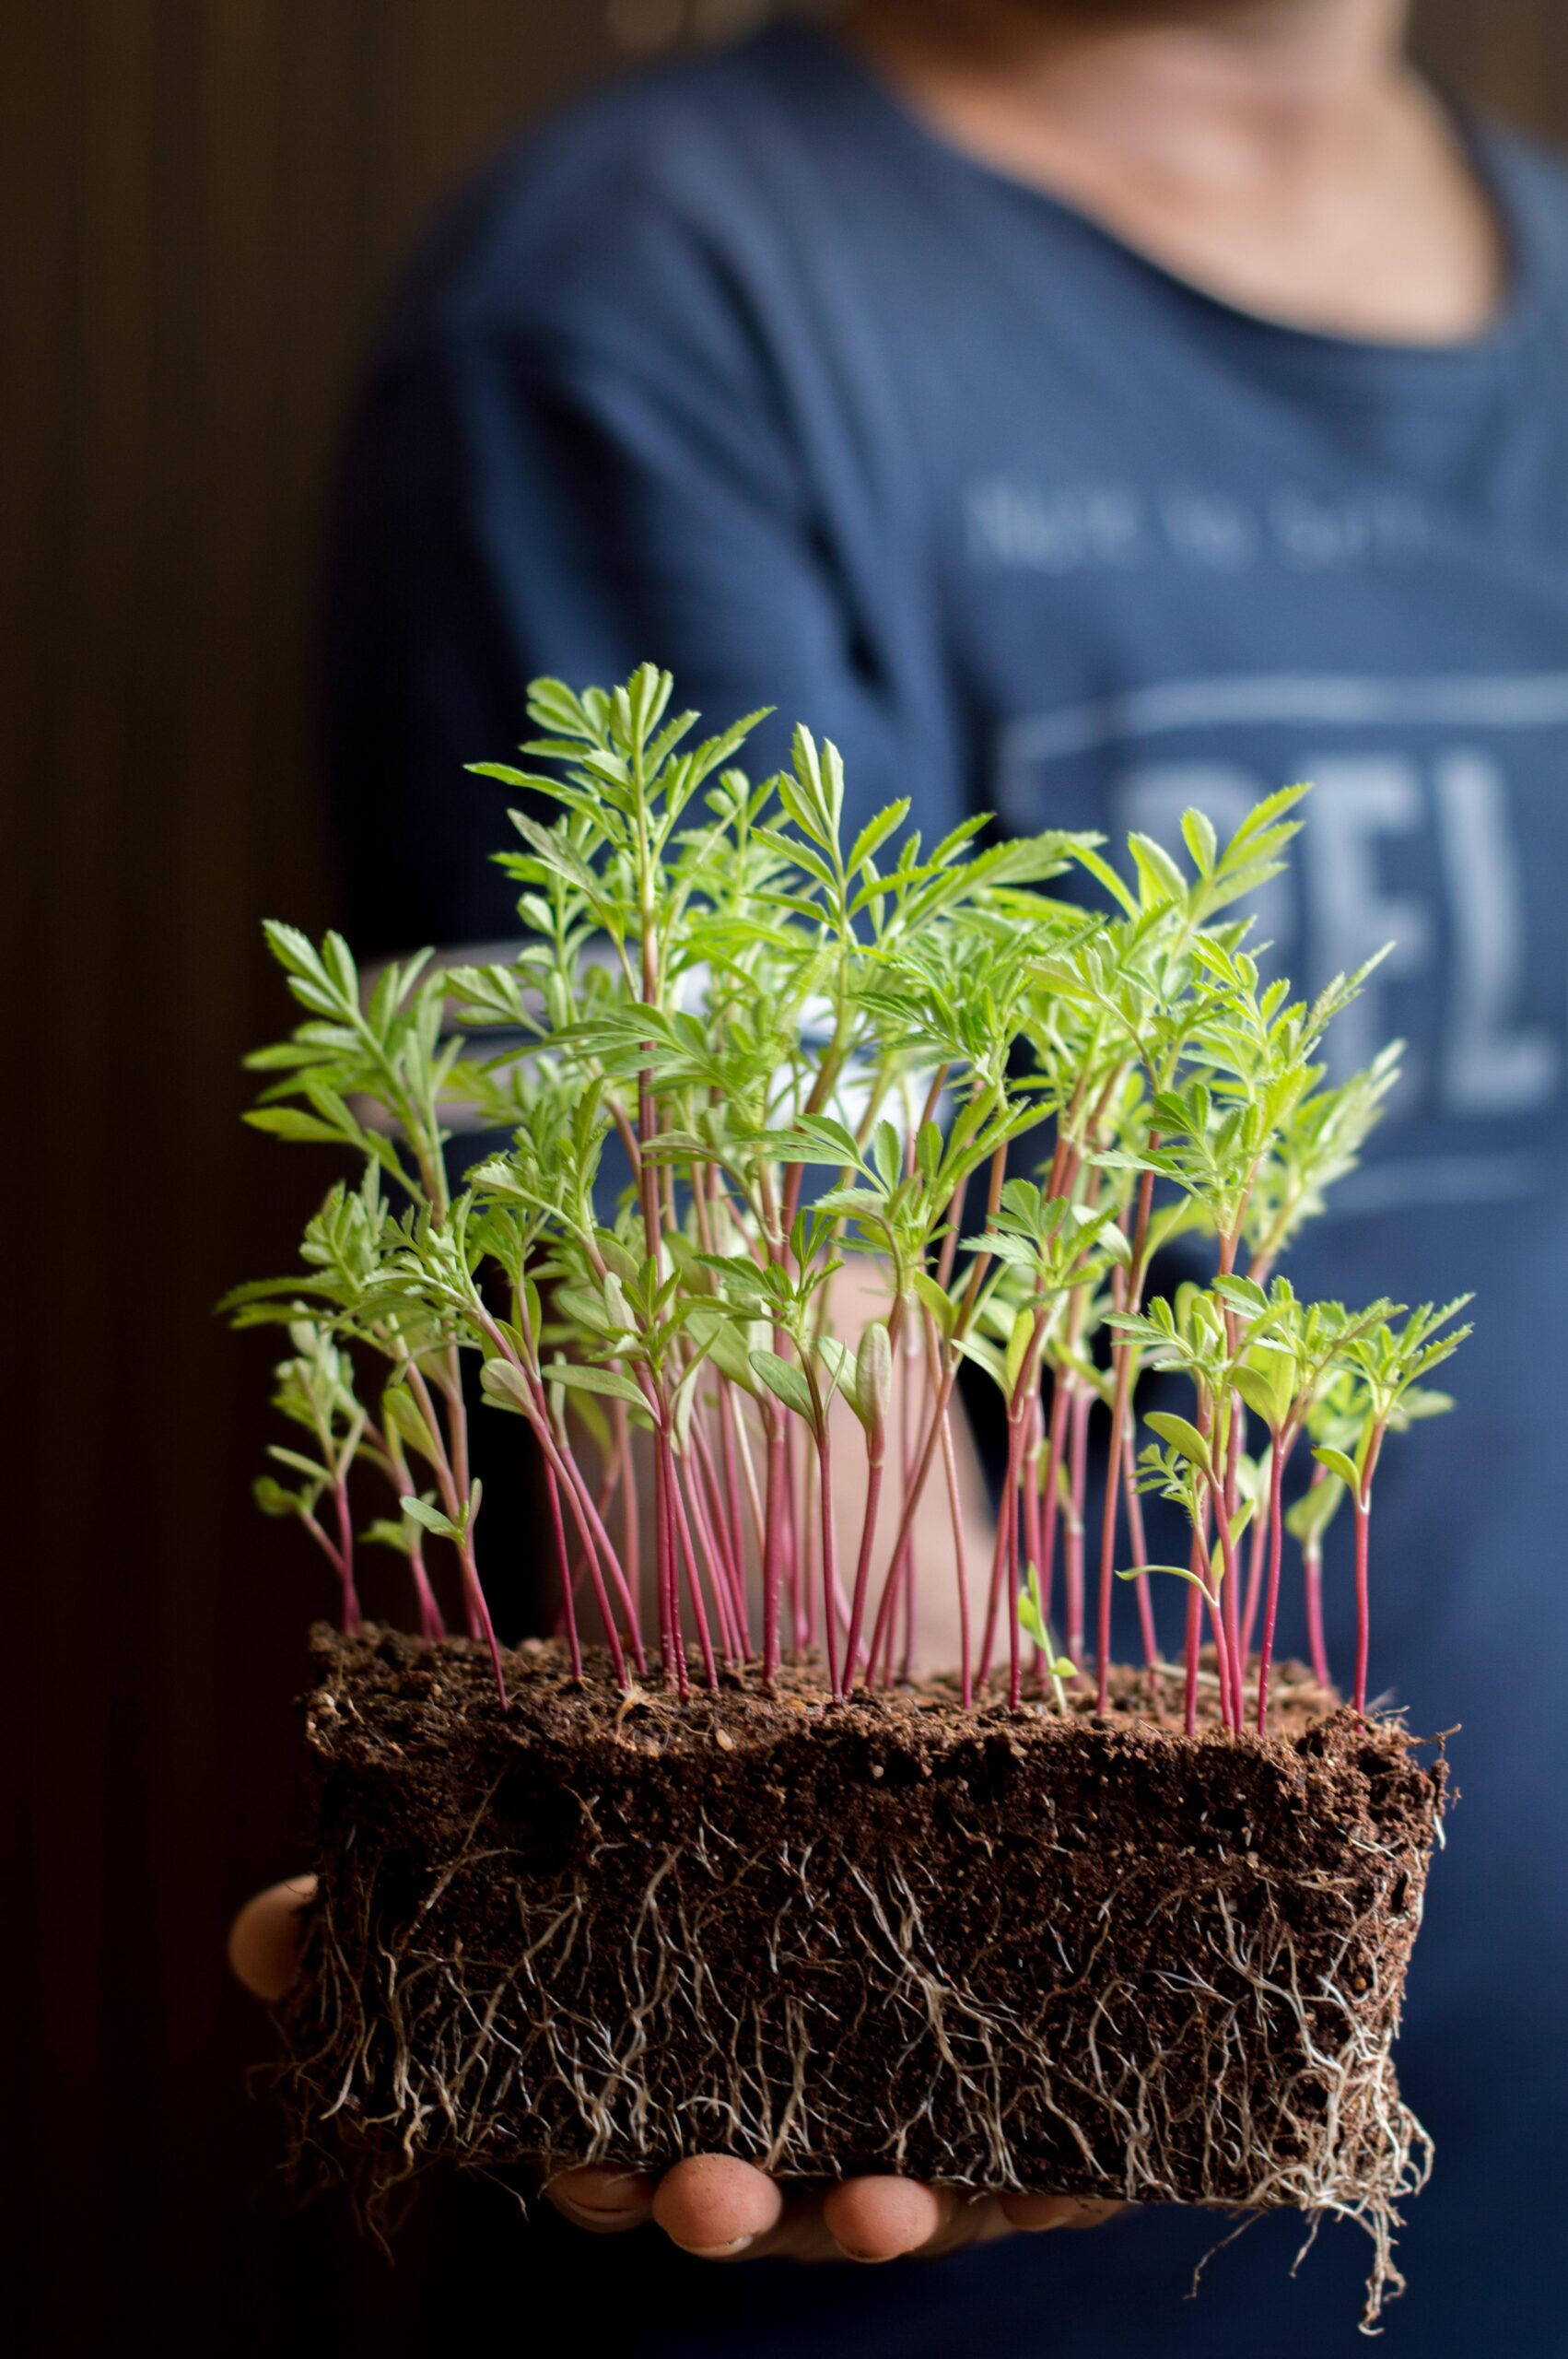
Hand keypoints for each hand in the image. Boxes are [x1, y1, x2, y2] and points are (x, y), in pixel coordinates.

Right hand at [229, 1878, 1122, 2261]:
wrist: (862, 1694)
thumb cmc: (684, 1797)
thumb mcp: (546, 1815)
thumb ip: (406, 1892)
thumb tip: (260, 1940)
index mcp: (663, 2080)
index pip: (616, 2160)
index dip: (601, 2178)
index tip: (592, 2167)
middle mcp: (776, 2113)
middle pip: (747, 2199)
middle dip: (726, 2211)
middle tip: (712, 2190)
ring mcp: (895, 2104)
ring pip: (887, 2198)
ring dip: (880, 2217)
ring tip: (882, 2204)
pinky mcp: (1013, 2073)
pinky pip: (1043, 2147)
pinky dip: (1054, 2164)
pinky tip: (1071, 2166)